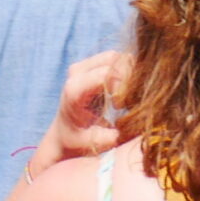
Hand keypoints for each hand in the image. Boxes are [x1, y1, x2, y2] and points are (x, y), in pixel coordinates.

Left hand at [27, 51, 126, 177]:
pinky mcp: (90, 64)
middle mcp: (76, 72)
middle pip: (113, 59)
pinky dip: (124, 73)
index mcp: (74, 90)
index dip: (122, 86)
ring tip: (123, 98)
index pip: (106, 73)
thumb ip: (114, 137)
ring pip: (116, 56)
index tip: (120, 106)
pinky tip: (121, 92)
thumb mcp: (94, 144)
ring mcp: (82, 65)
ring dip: (127, 74)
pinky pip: (114, 59)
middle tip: (126, 101)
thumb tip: (138, 127)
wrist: (61, 136)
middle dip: (128, 77)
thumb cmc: (76, 143)